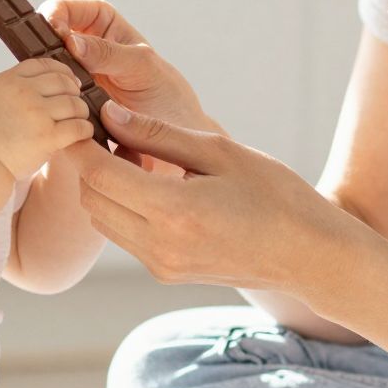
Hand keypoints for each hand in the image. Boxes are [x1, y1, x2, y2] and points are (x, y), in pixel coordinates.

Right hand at [0, 59, 96, 180]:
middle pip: (63, 81)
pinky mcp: (47, 136)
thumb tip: (45, 80)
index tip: (69, 80)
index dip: (62, 70)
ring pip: (74, 103)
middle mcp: (23, 92)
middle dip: (74, 91)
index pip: (44, 64)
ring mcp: (36, 113)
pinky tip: (83, 133)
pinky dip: (85, 129)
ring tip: (79, 119)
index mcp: (8, 80)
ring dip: (81, 111)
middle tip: (76, 102)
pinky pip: (78, 126)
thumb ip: (15, 85)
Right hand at [41, 0, 216, 134]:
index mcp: (107, 29)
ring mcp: (79, 80)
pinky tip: (55, 103)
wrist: (178, 146)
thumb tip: (73, 42)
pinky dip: (51, 99)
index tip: (55, 29)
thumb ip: (110, 53)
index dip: (59, 12)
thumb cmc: (169, 100)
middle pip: (53, 36)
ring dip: (46, 72)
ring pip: (50, 68)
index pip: (74, 9)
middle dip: (43, 43)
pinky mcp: (73, 108)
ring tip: (51, 81)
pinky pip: (54, 97)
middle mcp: (89, 52)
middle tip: (44, 57)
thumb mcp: (144, 68)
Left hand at [75, 103, 352, 291]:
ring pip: (102, 218)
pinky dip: (120, 206)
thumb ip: (159, 134)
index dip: (80, 142)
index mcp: (172, 211)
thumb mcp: (220, 152)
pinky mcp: (165, 273)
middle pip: (91, 198)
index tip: (80, 115)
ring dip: (102, 185)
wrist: (308, 255)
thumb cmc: (274, 196)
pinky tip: (147, 182)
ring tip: (129, 153)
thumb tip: (109, 114)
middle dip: (87, 162)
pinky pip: (123, 235)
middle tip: (103, 128)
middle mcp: (158, 245)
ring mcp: (159, 265)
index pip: (98, 173)